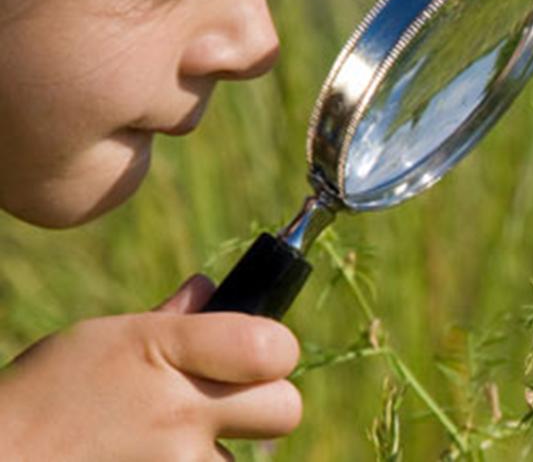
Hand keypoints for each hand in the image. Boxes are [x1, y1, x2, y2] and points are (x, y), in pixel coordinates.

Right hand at [0, 275, 301, 460]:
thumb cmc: (46, 397)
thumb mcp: (103, 340)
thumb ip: (172, 319)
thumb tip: (210, 288)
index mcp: (164, 350)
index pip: (274, 348)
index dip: (274, 349)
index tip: (258, 354)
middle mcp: (180, 412)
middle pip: (285, 408)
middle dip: (265, 404)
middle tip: (224, 403)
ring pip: (246, 457)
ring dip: (217, 450)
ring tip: (162, 442)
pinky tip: (151, 461)